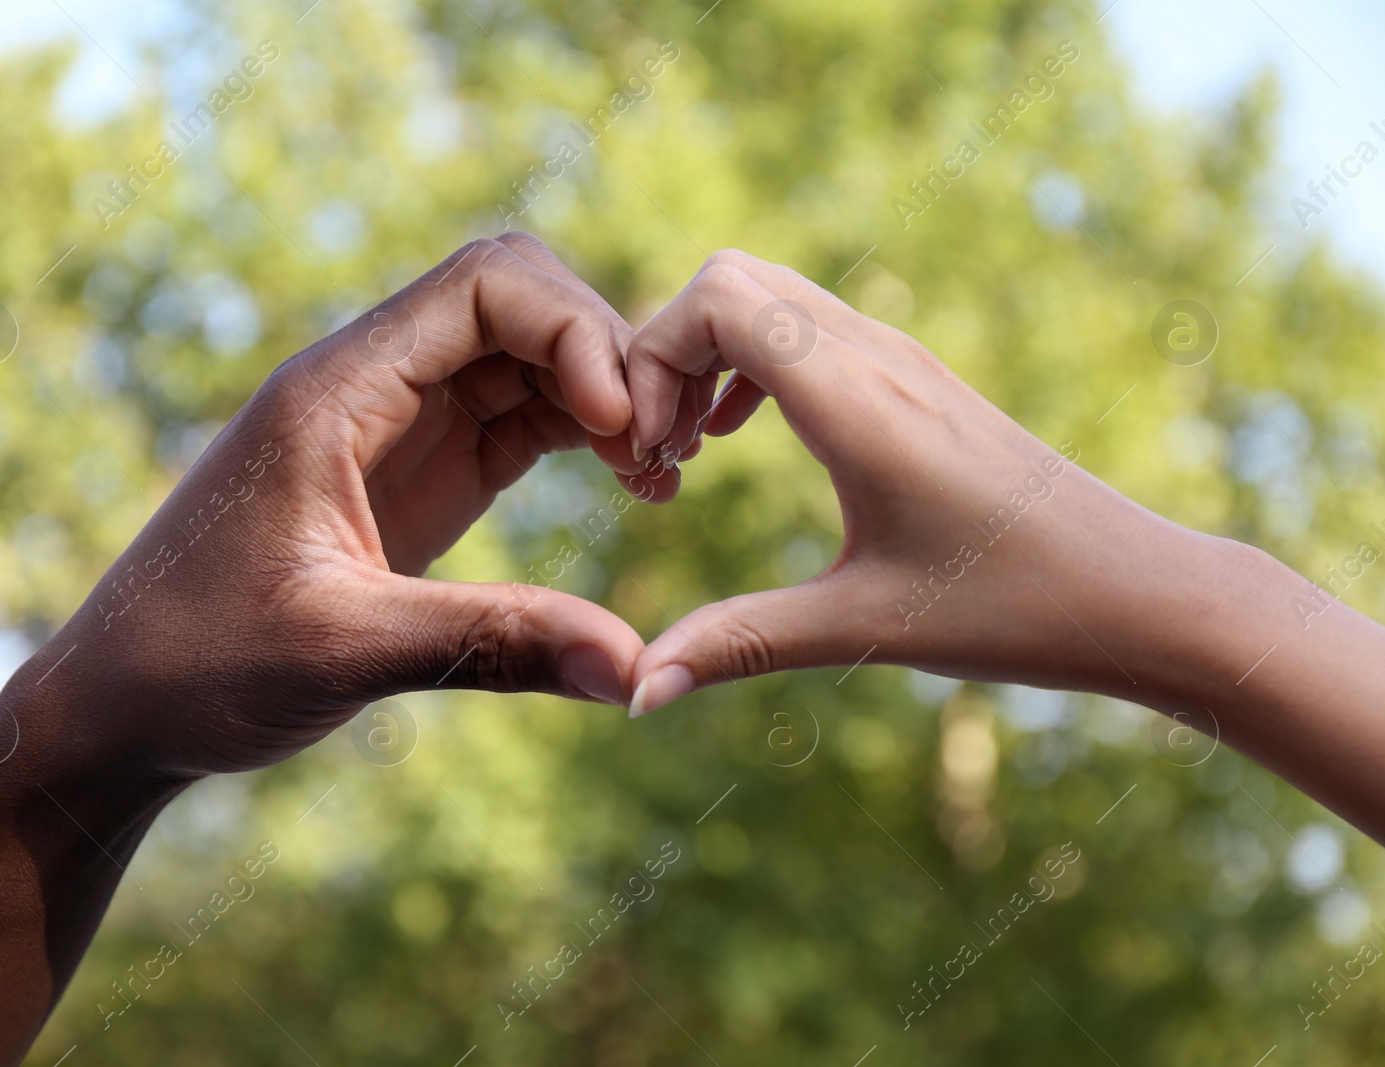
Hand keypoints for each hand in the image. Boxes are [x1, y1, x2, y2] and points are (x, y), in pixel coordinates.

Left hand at [9, 232, 646, 780]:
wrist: (122, 703)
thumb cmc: (199, 665)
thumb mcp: (345, 652)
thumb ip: (490, 646)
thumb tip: (635, 670)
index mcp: (336, 391)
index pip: (484, 284)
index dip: (575, 331)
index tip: (624, 425)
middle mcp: (371, 385)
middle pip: (521, 299)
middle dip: (607, 354)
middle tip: (662, 452)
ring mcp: (398, 424)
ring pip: (530, 353)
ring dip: (606, 395)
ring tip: (663, 475)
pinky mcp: (420, 470)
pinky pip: (520, 414)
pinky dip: (586, 434)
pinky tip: (636, 486)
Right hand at [620, 250, 1237, 714]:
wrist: (1137, 590)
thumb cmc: (1014, 608)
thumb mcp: (862, 626)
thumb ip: (738, 644)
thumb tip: (639, 692)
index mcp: (858, 401)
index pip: (719, 296)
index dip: (654, 357)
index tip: (654, 453)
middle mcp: (877, 356)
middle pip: (730, 276)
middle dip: (667, 351)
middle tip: (663, 450)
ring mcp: (900, 358)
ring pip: (766, 294)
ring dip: (707, 357)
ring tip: (692, 451)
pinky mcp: (913, 378)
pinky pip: (803, 325)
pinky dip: (748, 362)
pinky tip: (741, 439)